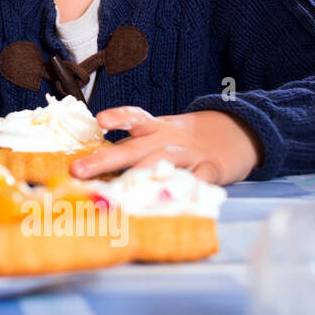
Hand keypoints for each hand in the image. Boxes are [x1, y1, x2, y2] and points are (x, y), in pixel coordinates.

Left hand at [68, 106, 262, 185]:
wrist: (235, 134)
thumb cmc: (183, 141)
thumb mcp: (160, 136)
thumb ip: (133, 150)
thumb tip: (91, 168)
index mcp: (154, 129)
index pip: (135, 118)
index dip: (118, 117)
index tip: (99, 120)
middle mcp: (168, 140)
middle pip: (135, 147)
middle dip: (105, 159)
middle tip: (78, 170)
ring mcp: (190, 155)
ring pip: (163, 162)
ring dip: (139, 175)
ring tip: (117, 189)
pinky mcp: (212, 170)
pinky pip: (198, 180)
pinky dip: (186, 187)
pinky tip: (171, 197)